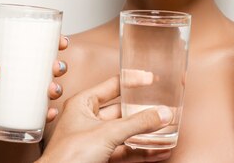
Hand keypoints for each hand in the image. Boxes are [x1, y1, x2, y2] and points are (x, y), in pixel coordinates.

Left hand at [0, 35, 69, 135]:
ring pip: (48, 90)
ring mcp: (23, 96)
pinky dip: (48, 113)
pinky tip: (50, 113)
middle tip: (56, 68)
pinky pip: (40, 114)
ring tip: (52, 91)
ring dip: (56, 89)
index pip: (38, 50)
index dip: (54, 44)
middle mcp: (22, 79)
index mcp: (13, 63)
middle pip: (49, 70)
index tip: (62, 42)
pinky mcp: (21, 114)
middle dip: (59, 67)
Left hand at [38, 76, 172, 162]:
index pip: (113, 85)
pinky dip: (142, 151)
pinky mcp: (100, 157)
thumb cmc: (67, 156)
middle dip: (143, 110)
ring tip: (166, 128)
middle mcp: (88, 119)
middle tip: (162, 106)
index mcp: (83, 104)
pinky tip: (158, 150)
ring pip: (125, 132)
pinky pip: (125, 151)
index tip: (151, 79)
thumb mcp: (107, 133)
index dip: (132, 80)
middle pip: (122, 110)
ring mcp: (94, 140)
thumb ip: (137, 123)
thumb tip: (161, 114)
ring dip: (145, 132)